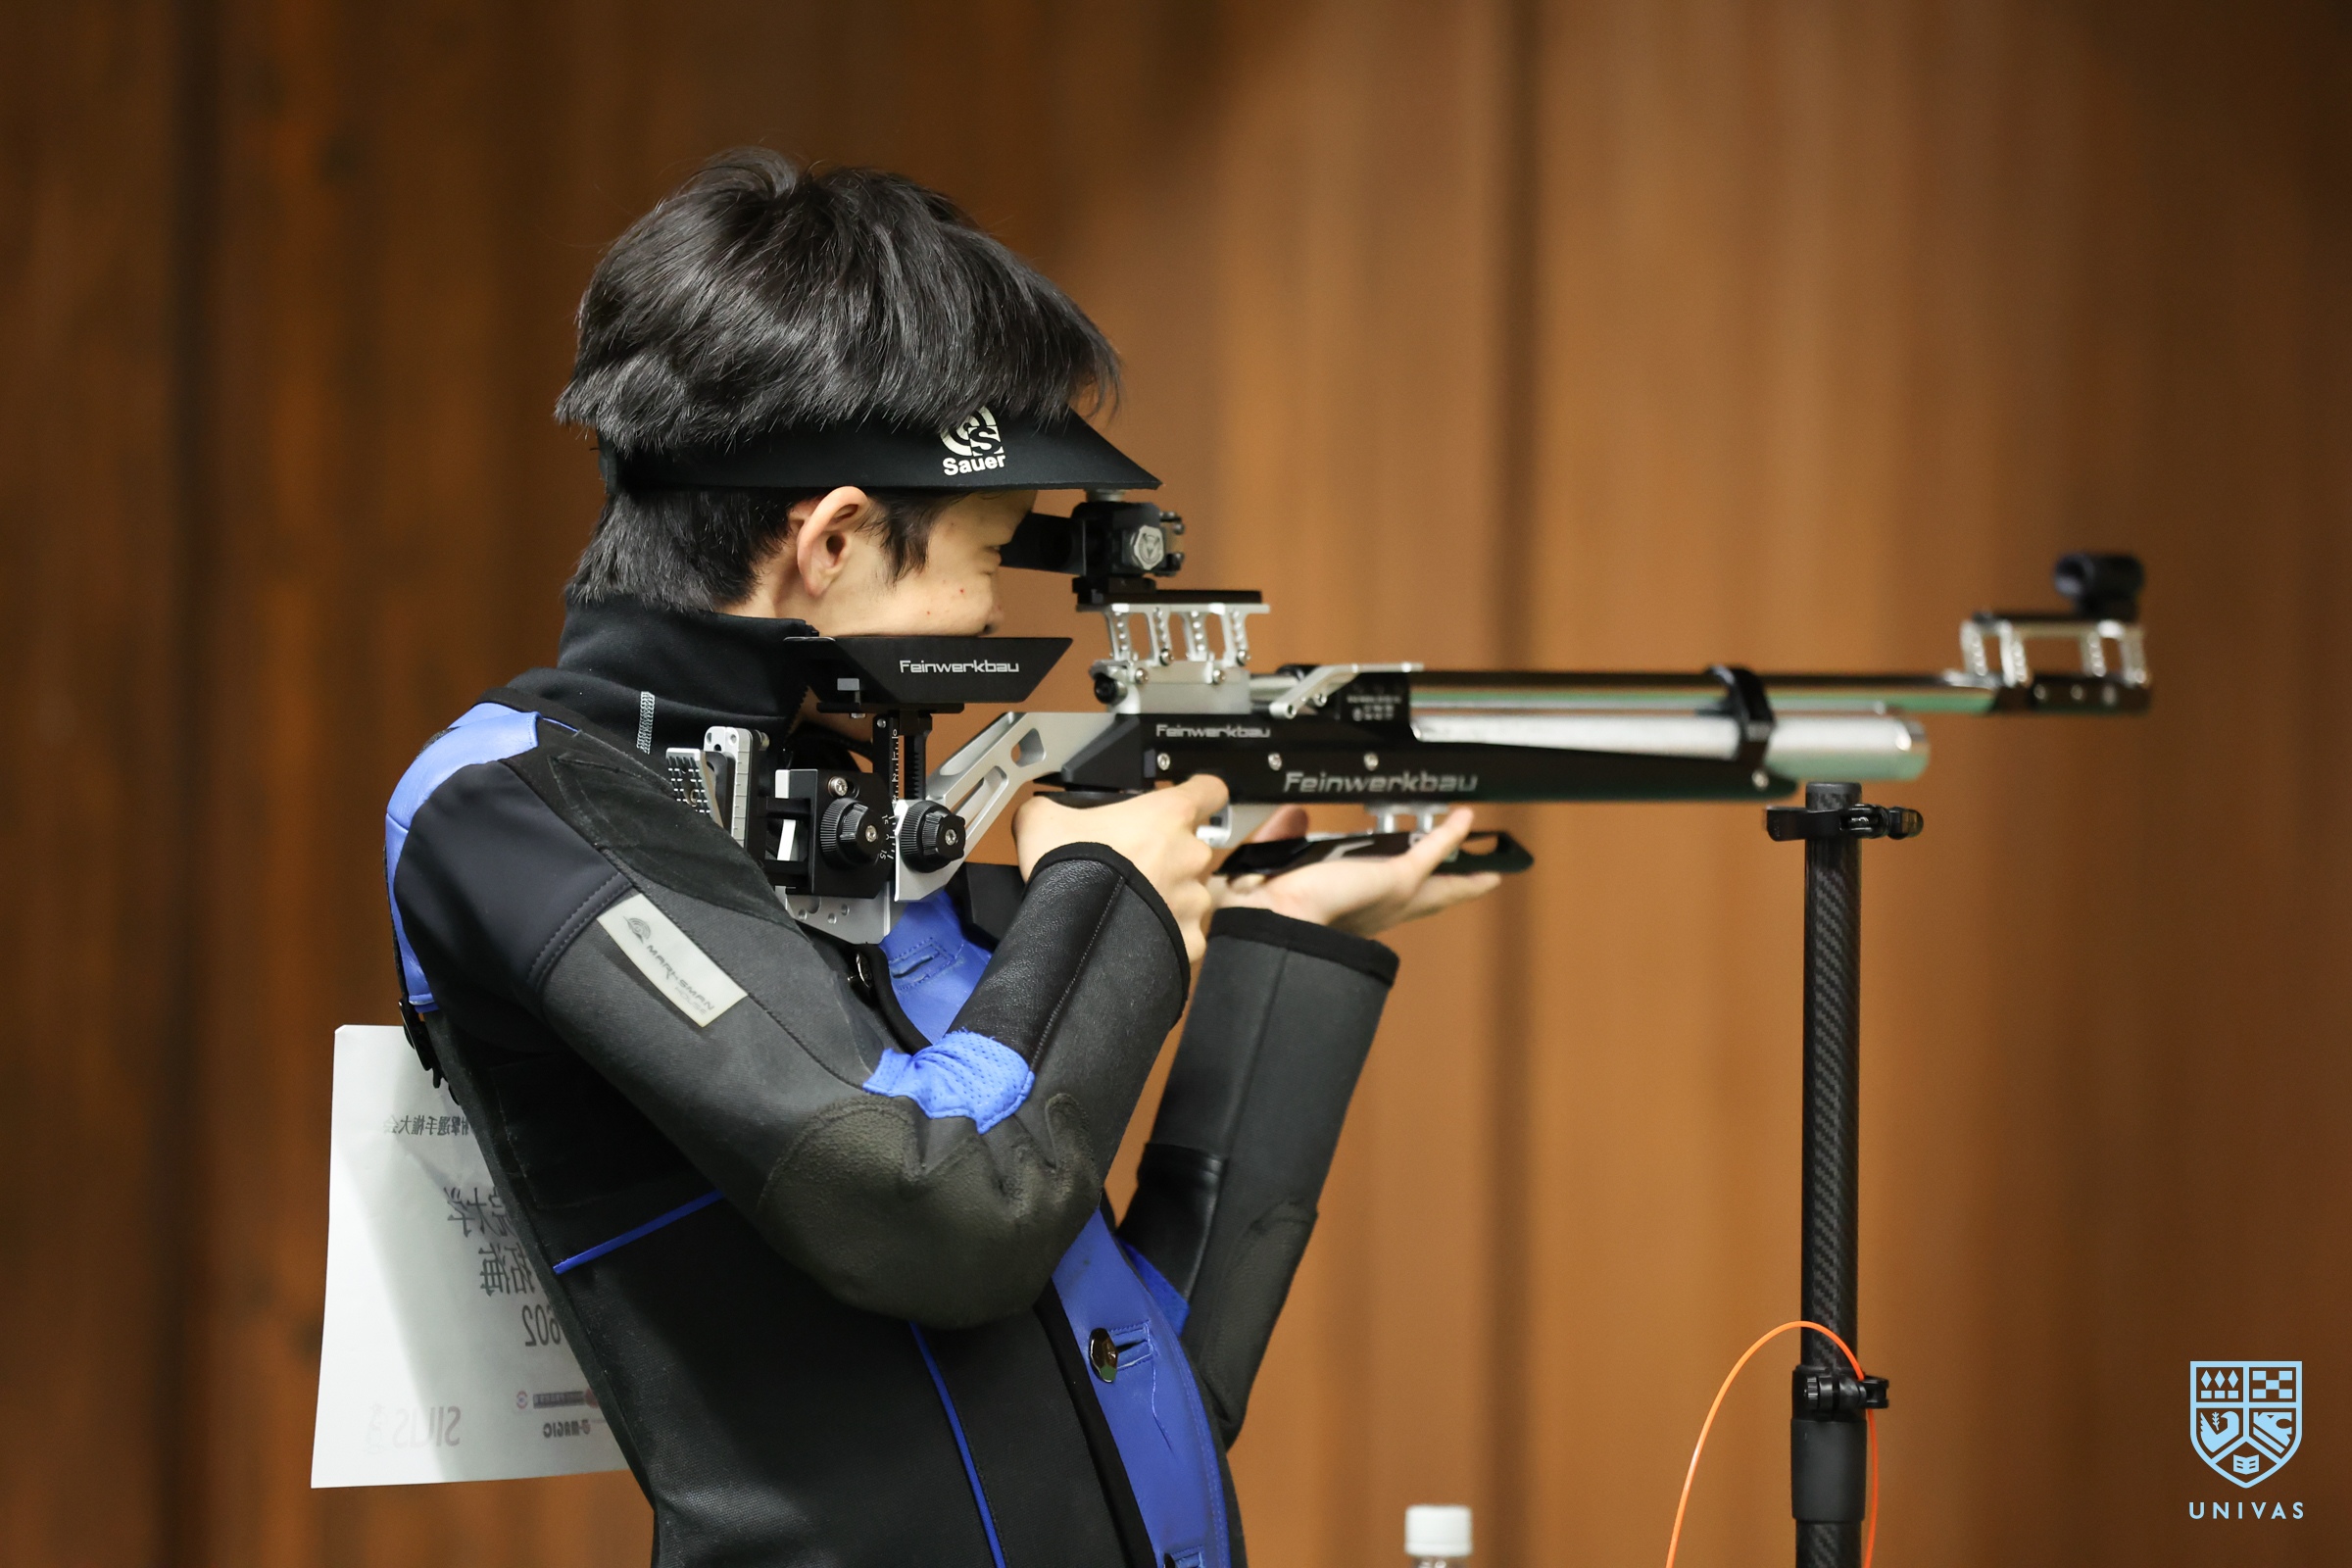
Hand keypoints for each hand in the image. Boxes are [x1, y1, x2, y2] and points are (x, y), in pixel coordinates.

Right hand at [1012, 776, 1229, 962]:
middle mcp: (1192, 855)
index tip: (1190, 800)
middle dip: (1166, 858)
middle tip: (1130, 869)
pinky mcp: (1190, 940)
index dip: (1200, 793)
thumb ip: (1054, 807)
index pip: (1210, 790)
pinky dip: (1164, 935)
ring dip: (1166, 898)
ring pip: (1188, 894)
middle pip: (1191, 849)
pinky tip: (1136, 934)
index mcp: (1168, 815)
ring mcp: (1195, 900)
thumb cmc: (1070, 871)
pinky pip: (1183, 934)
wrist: (1073, 936)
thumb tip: (1042, 812)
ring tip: (1128, 906)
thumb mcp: (1043, 820)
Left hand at [1214, 805, 1503, 937]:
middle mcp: (1371, 911)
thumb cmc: (1260, 912)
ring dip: (1463, 877)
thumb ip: (1280, 837)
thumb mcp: (1268, 866)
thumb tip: (1295, 815)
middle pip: (1422, 902)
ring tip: (1489, 871)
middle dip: (1448, 894)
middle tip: (1473, 885)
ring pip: (1438, 888)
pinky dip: (1449, 835)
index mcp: (1340, 915)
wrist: (1272, 924)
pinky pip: (1432, 852)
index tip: (1400, 882)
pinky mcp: (1398, 881)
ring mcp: (1389, 898)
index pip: (1372, 901)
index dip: (1389, 889)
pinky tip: (1464, 819)